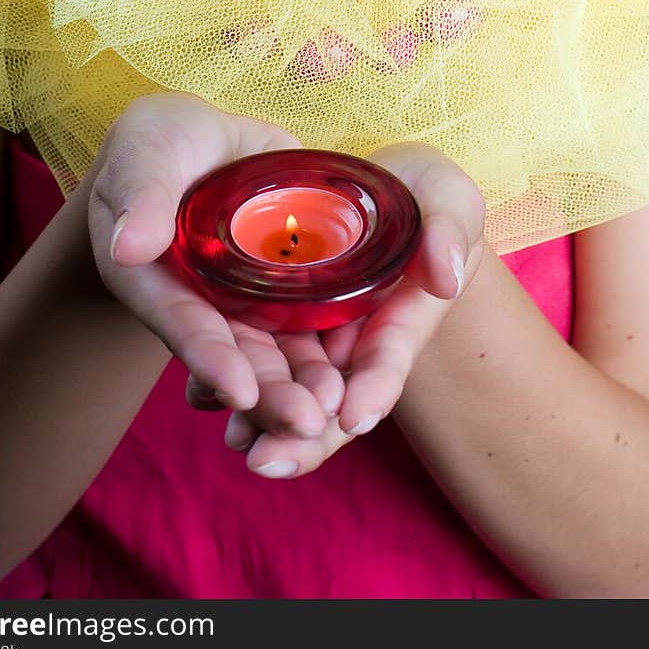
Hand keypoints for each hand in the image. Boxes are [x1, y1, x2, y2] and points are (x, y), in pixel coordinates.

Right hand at [84, 93, 347, 433]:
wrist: (203, 137)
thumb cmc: (158, 139)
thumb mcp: (145, 153)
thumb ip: (141, 194)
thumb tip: (129, 246)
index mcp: (153, 281)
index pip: (182, 321)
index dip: (208, 358)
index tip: (239, 393)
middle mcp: (198, 302)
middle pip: (235, 351)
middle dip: (269, 391)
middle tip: (309, 422)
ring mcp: (242, 298)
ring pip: (274, 347)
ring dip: (303, 381)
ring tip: (340, 412)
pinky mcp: (280, 283)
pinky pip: (305, 319)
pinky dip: (328, 347)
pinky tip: (360, 377)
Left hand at [186, 141, 486, 477]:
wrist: (372, 188)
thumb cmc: (422, 195)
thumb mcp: (444, 200)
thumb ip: (447, 232)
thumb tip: (447, 278)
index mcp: (399, 320)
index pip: (387, 362)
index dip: (374, 389)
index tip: (354, 415)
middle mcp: (351, 339)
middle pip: (331, 397)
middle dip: (303, 433)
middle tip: (268, 459)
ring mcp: (310, 331)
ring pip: (286, 386)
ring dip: (260, 417)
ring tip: (235, 439)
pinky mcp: (270, 312)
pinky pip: (249, 352)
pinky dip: (227, 376)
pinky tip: (201, 393)